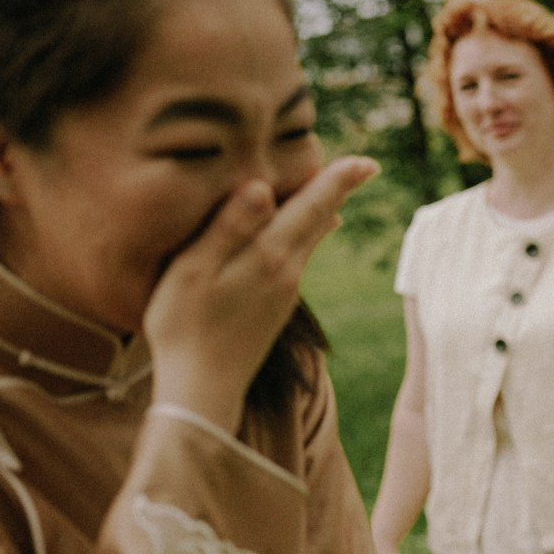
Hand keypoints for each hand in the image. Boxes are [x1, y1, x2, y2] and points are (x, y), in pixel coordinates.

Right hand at [146, 155, 378, 430]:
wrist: (202, 393)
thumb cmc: (185, 328)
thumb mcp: (194, 272)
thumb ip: (228, 228)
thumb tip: (262, 187)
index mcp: (269, 256)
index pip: (310, 207)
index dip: (337, 181)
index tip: (368, 161)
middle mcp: (287, 273)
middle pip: (318, 221)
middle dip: (338, 191)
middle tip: (364, 166)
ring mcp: (284, 293)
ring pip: (309, 241)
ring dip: (322, 212)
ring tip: (336, 190)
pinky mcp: (275, 309)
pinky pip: (297, 259)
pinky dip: (305, 236)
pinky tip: (304, 234)